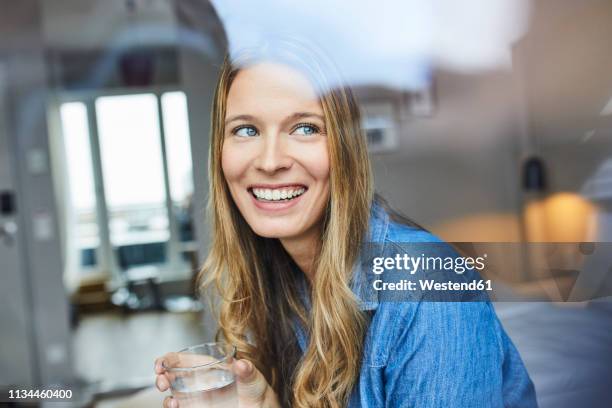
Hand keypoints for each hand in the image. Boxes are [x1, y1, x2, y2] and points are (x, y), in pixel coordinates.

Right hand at [154, 353, 280, 407]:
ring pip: (172, 396)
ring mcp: (197, 400)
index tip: (162, 364)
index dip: (168, 359)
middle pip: (172, 376)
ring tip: (173, 402)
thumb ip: (249, 372)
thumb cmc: (259, 395)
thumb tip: (242, 364)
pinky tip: (176, 407)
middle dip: (161, 376)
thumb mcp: (256, 381)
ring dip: (166, 397)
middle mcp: (200, 383)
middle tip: (162, 380)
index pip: (184, 359)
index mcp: (210, 368)